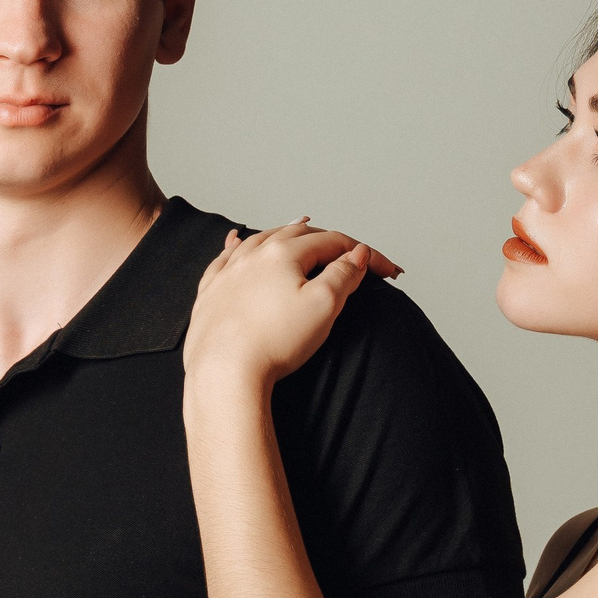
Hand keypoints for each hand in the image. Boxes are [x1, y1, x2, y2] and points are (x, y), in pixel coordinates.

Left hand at [183, 219, 402, 391]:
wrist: (223, 372)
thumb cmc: (274, 343)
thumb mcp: (323, 306)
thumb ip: (344, 275)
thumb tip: (358, 254)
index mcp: (283, 253)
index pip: (334, 243)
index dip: (365, 255)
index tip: (387, 272)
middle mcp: (253, 255)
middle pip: (298, 234)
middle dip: (328, 240)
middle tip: (349, 252)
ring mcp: (228, 273)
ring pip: (260, 240)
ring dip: (284, 233)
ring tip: (299, 226)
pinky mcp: (210, 294)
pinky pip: (224, 259)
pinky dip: (236, 246)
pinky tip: (235, 240)